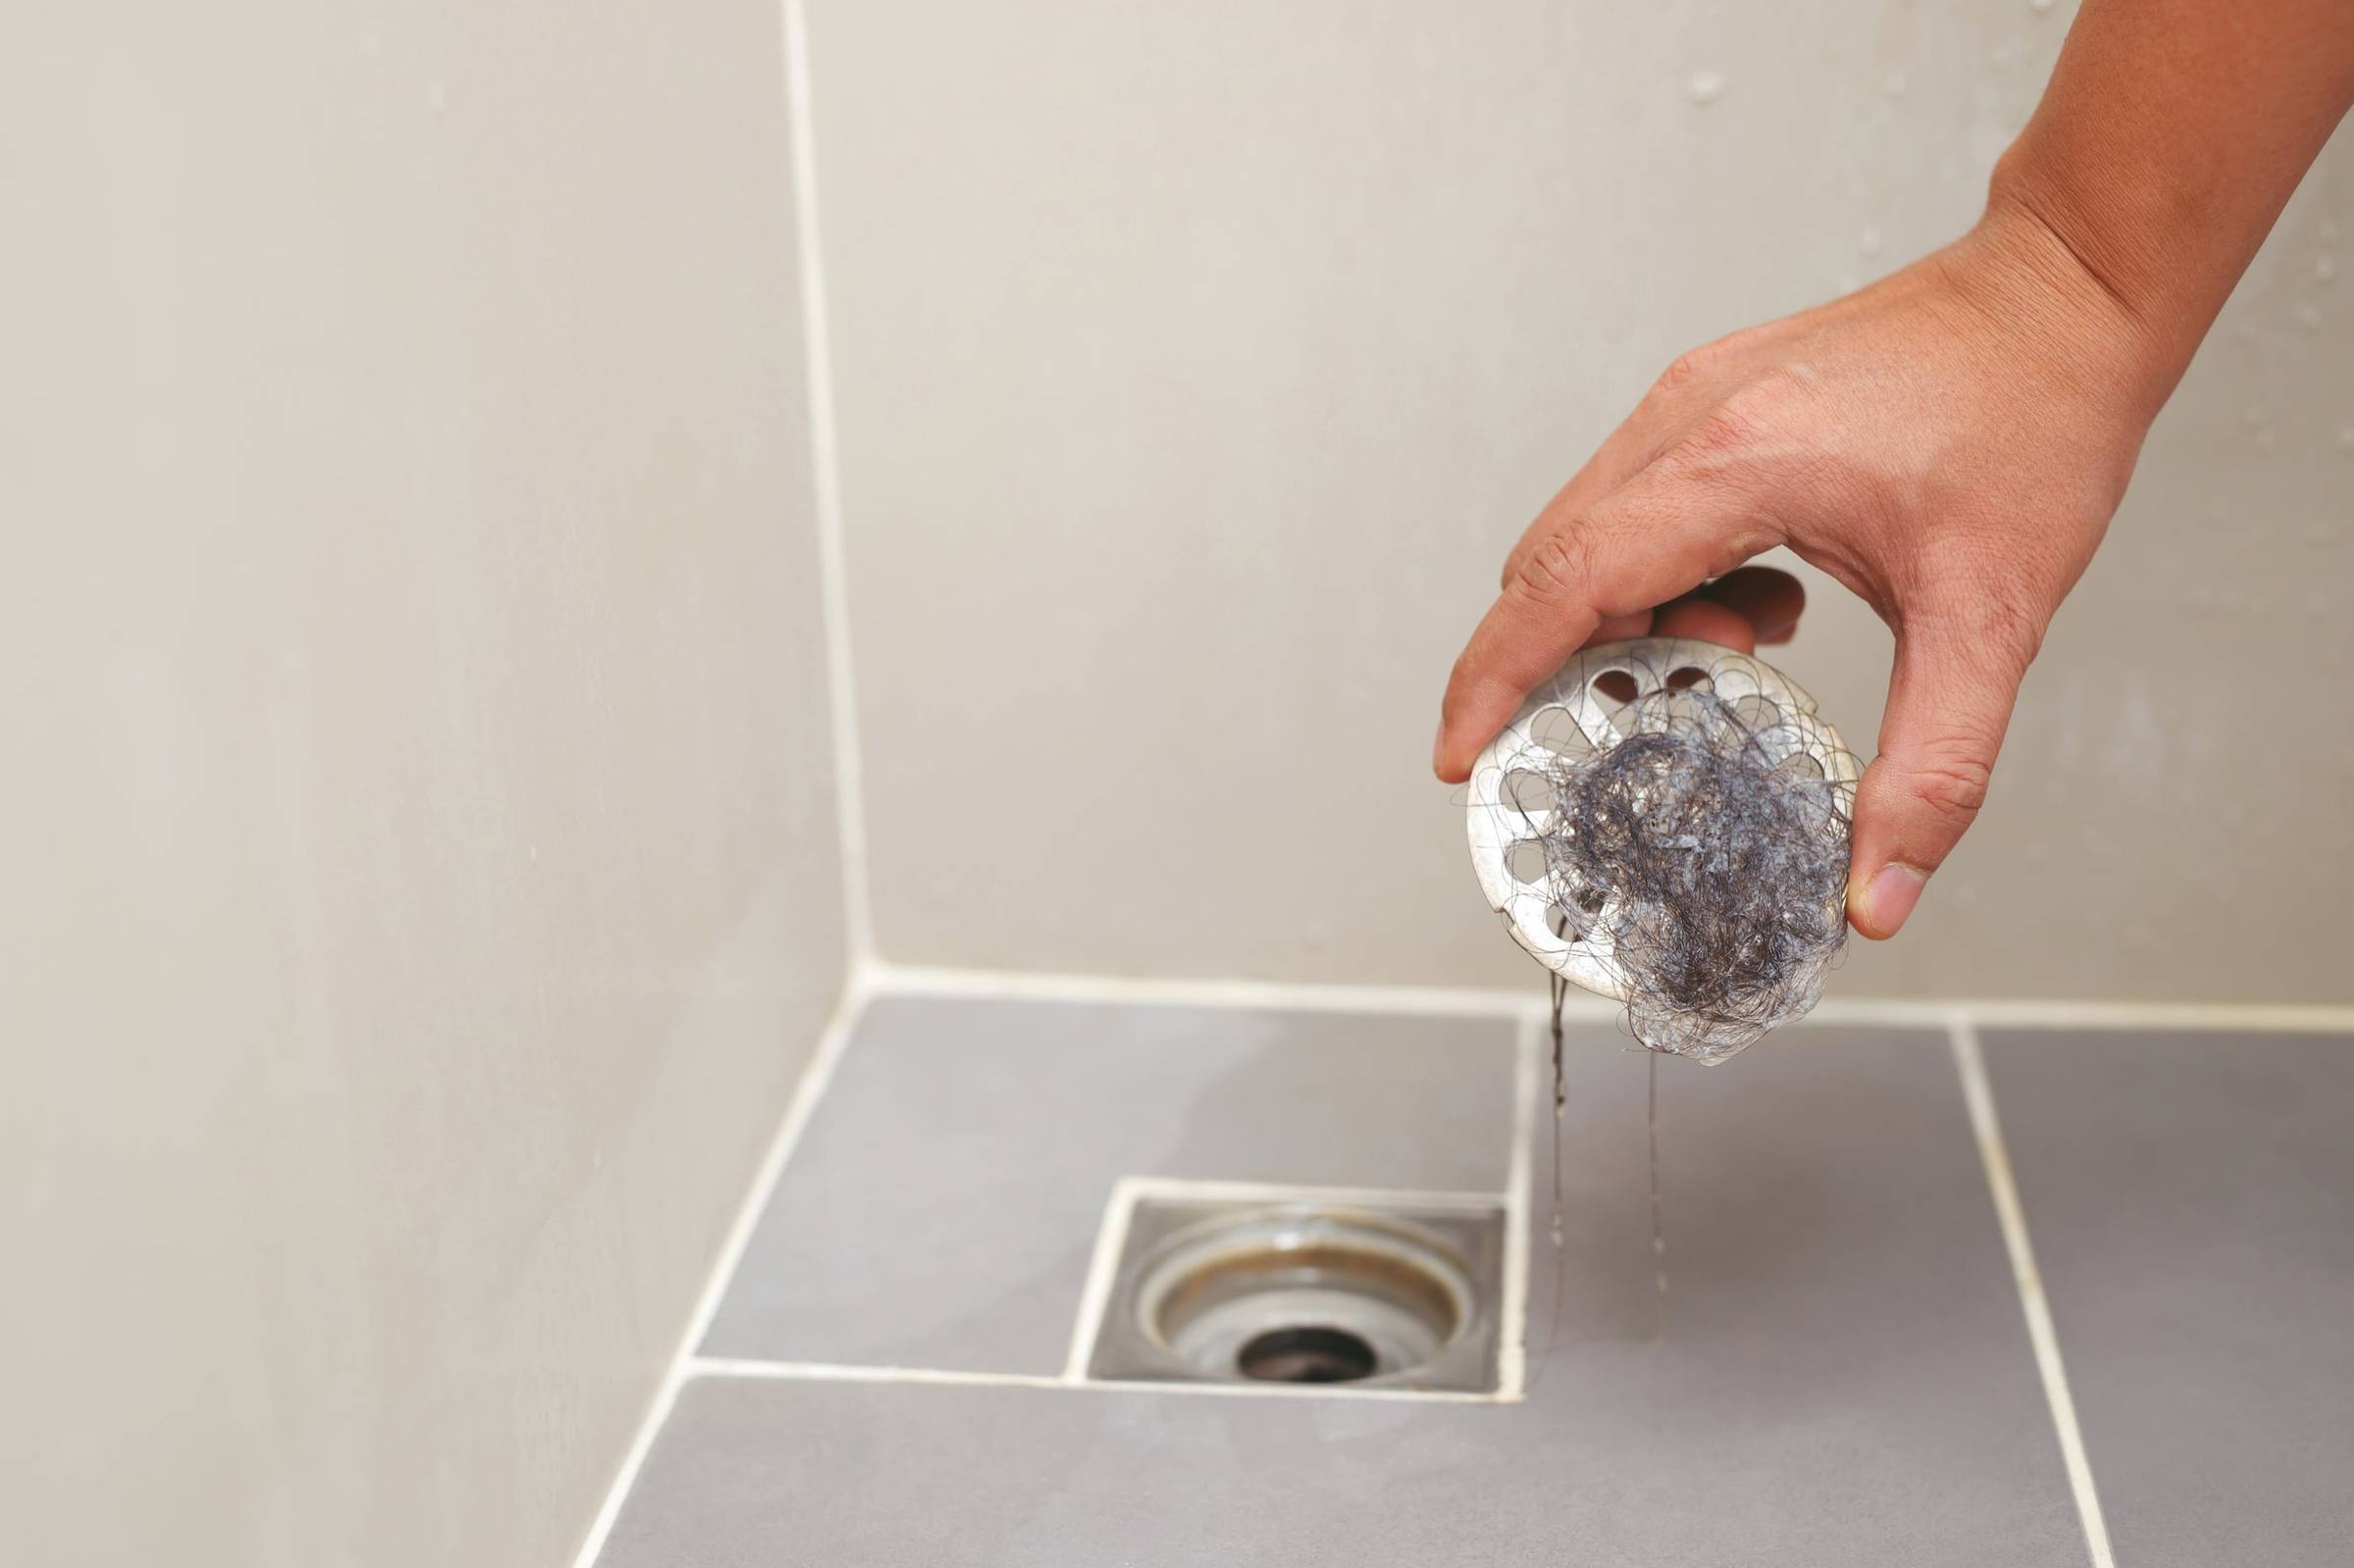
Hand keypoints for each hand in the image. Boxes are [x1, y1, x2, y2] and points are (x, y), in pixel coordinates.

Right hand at [1433, 205, 2165, 937]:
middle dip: (1569, 664)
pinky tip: (1761, 597)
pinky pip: (1631, 504)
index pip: (1563, 585)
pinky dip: (1661, 575)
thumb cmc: (2035, 415)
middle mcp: (1686, 418)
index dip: (1494, 678)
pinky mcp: (1707, 397)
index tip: (1459, 756)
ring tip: (1745, 648)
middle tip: (1633, 728)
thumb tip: (1879, 891)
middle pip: (1551, 566)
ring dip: (1633, 619)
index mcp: (1733, 463)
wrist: (2067, 290)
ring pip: (1586, 535)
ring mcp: (1689, 398)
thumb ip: (1936, 768)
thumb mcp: (1993, 616)